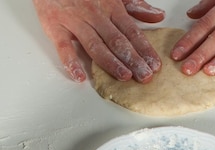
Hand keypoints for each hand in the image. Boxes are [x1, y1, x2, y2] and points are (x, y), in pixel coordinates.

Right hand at [33, 0, 165, 82]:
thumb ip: (135, 6)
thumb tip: (157, 16)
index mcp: (110, 7)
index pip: (132, 32)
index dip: (144, 50)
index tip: (155, 66)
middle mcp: (94, 15)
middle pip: (117, 41)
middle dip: (133, 60)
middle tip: (145, 77)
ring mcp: (74, 21)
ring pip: (95, 45)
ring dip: (111, 62)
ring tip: (125, 76)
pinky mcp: (55, 26)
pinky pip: (63, 46)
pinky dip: (70, 62)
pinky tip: (80, 76)